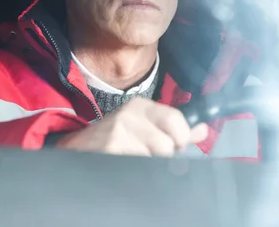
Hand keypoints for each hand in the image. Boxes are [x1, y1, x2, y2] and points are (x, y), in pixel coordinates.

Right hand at [56, 97, 207, 156]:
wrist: (75, 148)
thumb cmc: (115, 138)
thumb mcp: (144, 126)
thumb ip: (176, 129)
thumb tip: (203, 129)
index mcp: (141, 106)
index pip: (175, 120)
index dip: (180, 138)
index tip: (175, 145)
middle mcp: (129, 114)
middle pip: (167, 145)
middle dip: (164, 156)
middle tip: (149, 155)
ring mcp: (118, 132)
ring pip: (154, 158)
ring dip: (148, 165)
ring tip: (132, 159)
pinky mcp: (109, 149)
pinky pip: (138, 167)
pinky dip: (135, 172)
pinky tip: (123, 165)